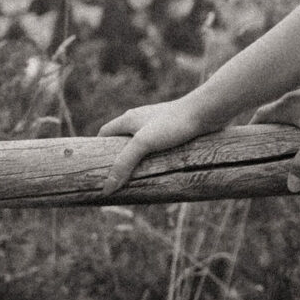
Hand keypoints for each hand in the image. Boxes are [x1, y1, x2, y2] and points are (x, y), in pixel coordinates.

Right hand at [98, 91, 216, 193]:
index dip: (97, 148)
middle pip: (121, 139)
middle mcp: (141, 119)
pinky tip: (156, 168)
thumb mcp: (144, 143)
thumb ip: (124, 164)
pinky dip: (151, 157)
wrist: (206, 111)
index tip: (93, 167)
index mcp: (129, 118)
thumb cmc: (174, 123)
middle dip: (117, 157)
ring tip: (133, 179)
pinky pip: (156, 145)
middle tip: (114, 179)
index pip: (105, 133)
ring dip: (135, 159)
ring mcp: (157, 124)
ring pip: (140, 143)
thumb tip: (106, 188)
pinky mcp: (173, 130)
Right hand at [254, 69, 299, 192]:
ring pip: (289, 125)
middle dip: (267, 144)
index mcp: (286, 105)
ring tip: (287, 166)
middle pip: (271, 124)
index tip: (243, 157)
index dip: (247, 138)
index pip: (256, 120)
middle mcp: (294, 102)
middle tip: (266, 168)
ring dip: (286, 142)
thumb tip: (290, 187)